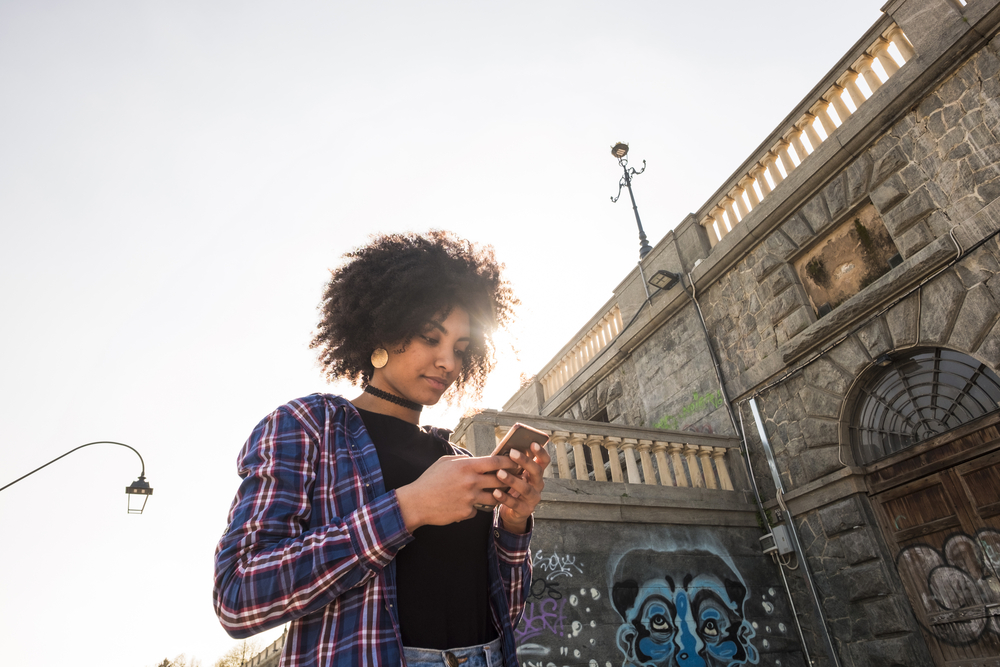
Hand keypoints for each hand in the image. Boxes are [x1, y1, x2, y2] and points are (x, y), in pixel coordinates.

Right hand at [396, 455, 517, 530]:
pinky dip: (475, 507)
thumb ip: (464, 460)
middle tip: (514, 478)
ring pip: (494, 497)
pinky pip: (478, 509)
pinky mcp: (467, 512)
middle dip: (509, 479)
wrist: (417, 503)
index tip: (516, 462)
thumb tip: (478, 459)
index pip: (496, 461)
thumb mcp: (445, 462)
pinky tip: (465, 504)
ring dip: (496, 495)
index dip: (509, 461)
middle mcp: (471, 482)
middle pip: (500, 480)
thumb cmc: (430, 480)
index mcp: (466, 466)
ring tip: (496, 493)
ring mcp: (470, 498)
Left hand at [493, 442, 550, 533]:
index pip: (544, 461)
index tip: (532, 443)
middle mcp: (538, 485)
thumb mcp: (515, 475)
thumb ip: (513, 465)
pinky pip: (515, 504)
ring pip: (526, 488)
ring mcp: (533, 499)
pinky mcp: (525, 510)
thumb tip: (502, 449)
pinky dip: (505, 497)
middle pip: (536, 471)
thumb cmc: (512, 488)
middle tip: (512, 453)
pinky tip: (495, 492)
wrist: (513, 512)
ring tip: (500, 473)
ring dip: (512, 480)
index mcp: (537, 474)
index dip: (541, 452)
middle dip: (525, 461)